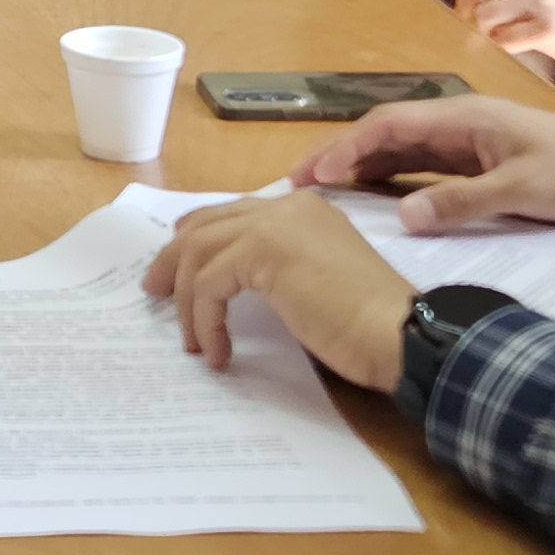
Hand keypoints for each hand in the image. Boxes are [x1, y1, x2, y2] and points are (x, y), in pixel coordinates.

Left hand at [136, 191, 409, 388]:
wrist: (399, 331)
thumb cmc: (368, 321)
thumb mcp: (314, 281)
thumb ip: (279, 268)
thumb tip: (231, 283)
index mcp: (302, 207)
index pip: (231, 215)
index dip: (196, 241)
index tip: (175, 271)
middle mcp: (286, 204)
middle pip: (205, 226)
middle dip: (173, 262)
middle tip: (155, 293)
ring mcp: (275, 223)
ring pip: (199, 253)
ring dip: (186, 301)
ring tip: (191, 340)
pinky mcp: (263, 251)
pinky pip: (209, 284)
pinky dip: (204, 319)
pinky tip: (215, 350)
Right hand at [290, 92, 554, 235]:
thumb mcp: (523, 193)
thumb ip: (462, 204)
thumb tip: (404, 216)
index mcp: (465, 117)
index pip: (388, 124)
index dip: (344, 148)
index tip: (308, 175)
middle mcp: (462, 121)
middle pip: (387, 131)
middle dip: (341, 154)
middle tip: (300, 186)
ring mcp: (473, 139)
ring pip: (404, 147)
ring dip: (364, 165)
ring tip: (326, 193)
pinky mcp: (484, 159)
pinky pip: (426, 163)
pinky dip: (394, 176)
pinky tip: (381, 197)